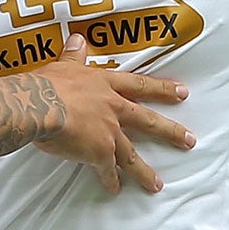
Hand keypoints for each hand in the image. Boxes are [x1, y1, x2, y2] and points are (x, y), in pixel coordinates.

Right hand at [33, 35, 193, 193]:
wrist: (38, 104)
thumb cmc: (47, 84)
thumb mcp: (63, 65)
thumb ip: (73, 55)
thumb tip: (77, 40)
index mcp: (105, 85)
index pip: (140, 86)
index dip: (162, 88)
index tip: (182, 93)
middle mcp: (113, 108)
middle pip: (148, 121)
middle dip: (171, 131)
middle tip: (190, 140)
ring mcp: (109, 131)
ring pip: (132, 154)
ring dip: (144, 171)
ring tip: (157, 185)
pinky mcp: (98, 152)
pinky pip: (106, 170)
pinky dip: (110, 181)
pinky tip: (114, 189)